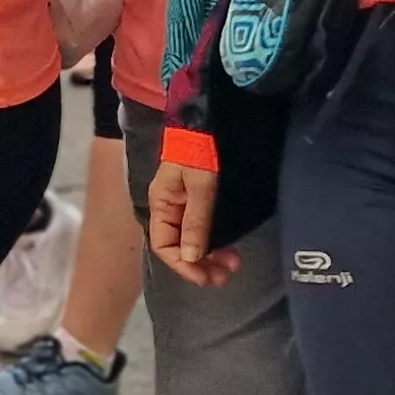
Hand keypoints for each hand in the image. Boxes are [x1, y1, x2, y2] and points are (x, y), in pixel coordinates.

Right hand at [146, 160, 236, 287]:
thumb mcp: (200, 186)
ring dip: (211, 254)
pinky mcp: (200, 196)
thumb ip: (195, 222)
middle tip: (226, 276)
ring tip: (233, 264)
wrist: (208, 117)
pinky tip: (230, 247)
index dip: (184, 265)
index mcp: (161, 204)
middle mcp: (170, 207)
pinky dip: (216, 240)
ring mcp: (184, 202)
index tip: (207, 277)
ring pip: (193, 239)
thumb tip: (191, 258)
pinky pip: (203, 227)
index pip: (164, 246)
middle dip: (200, 264)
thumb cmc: (200, 149)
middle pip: (179, 246)